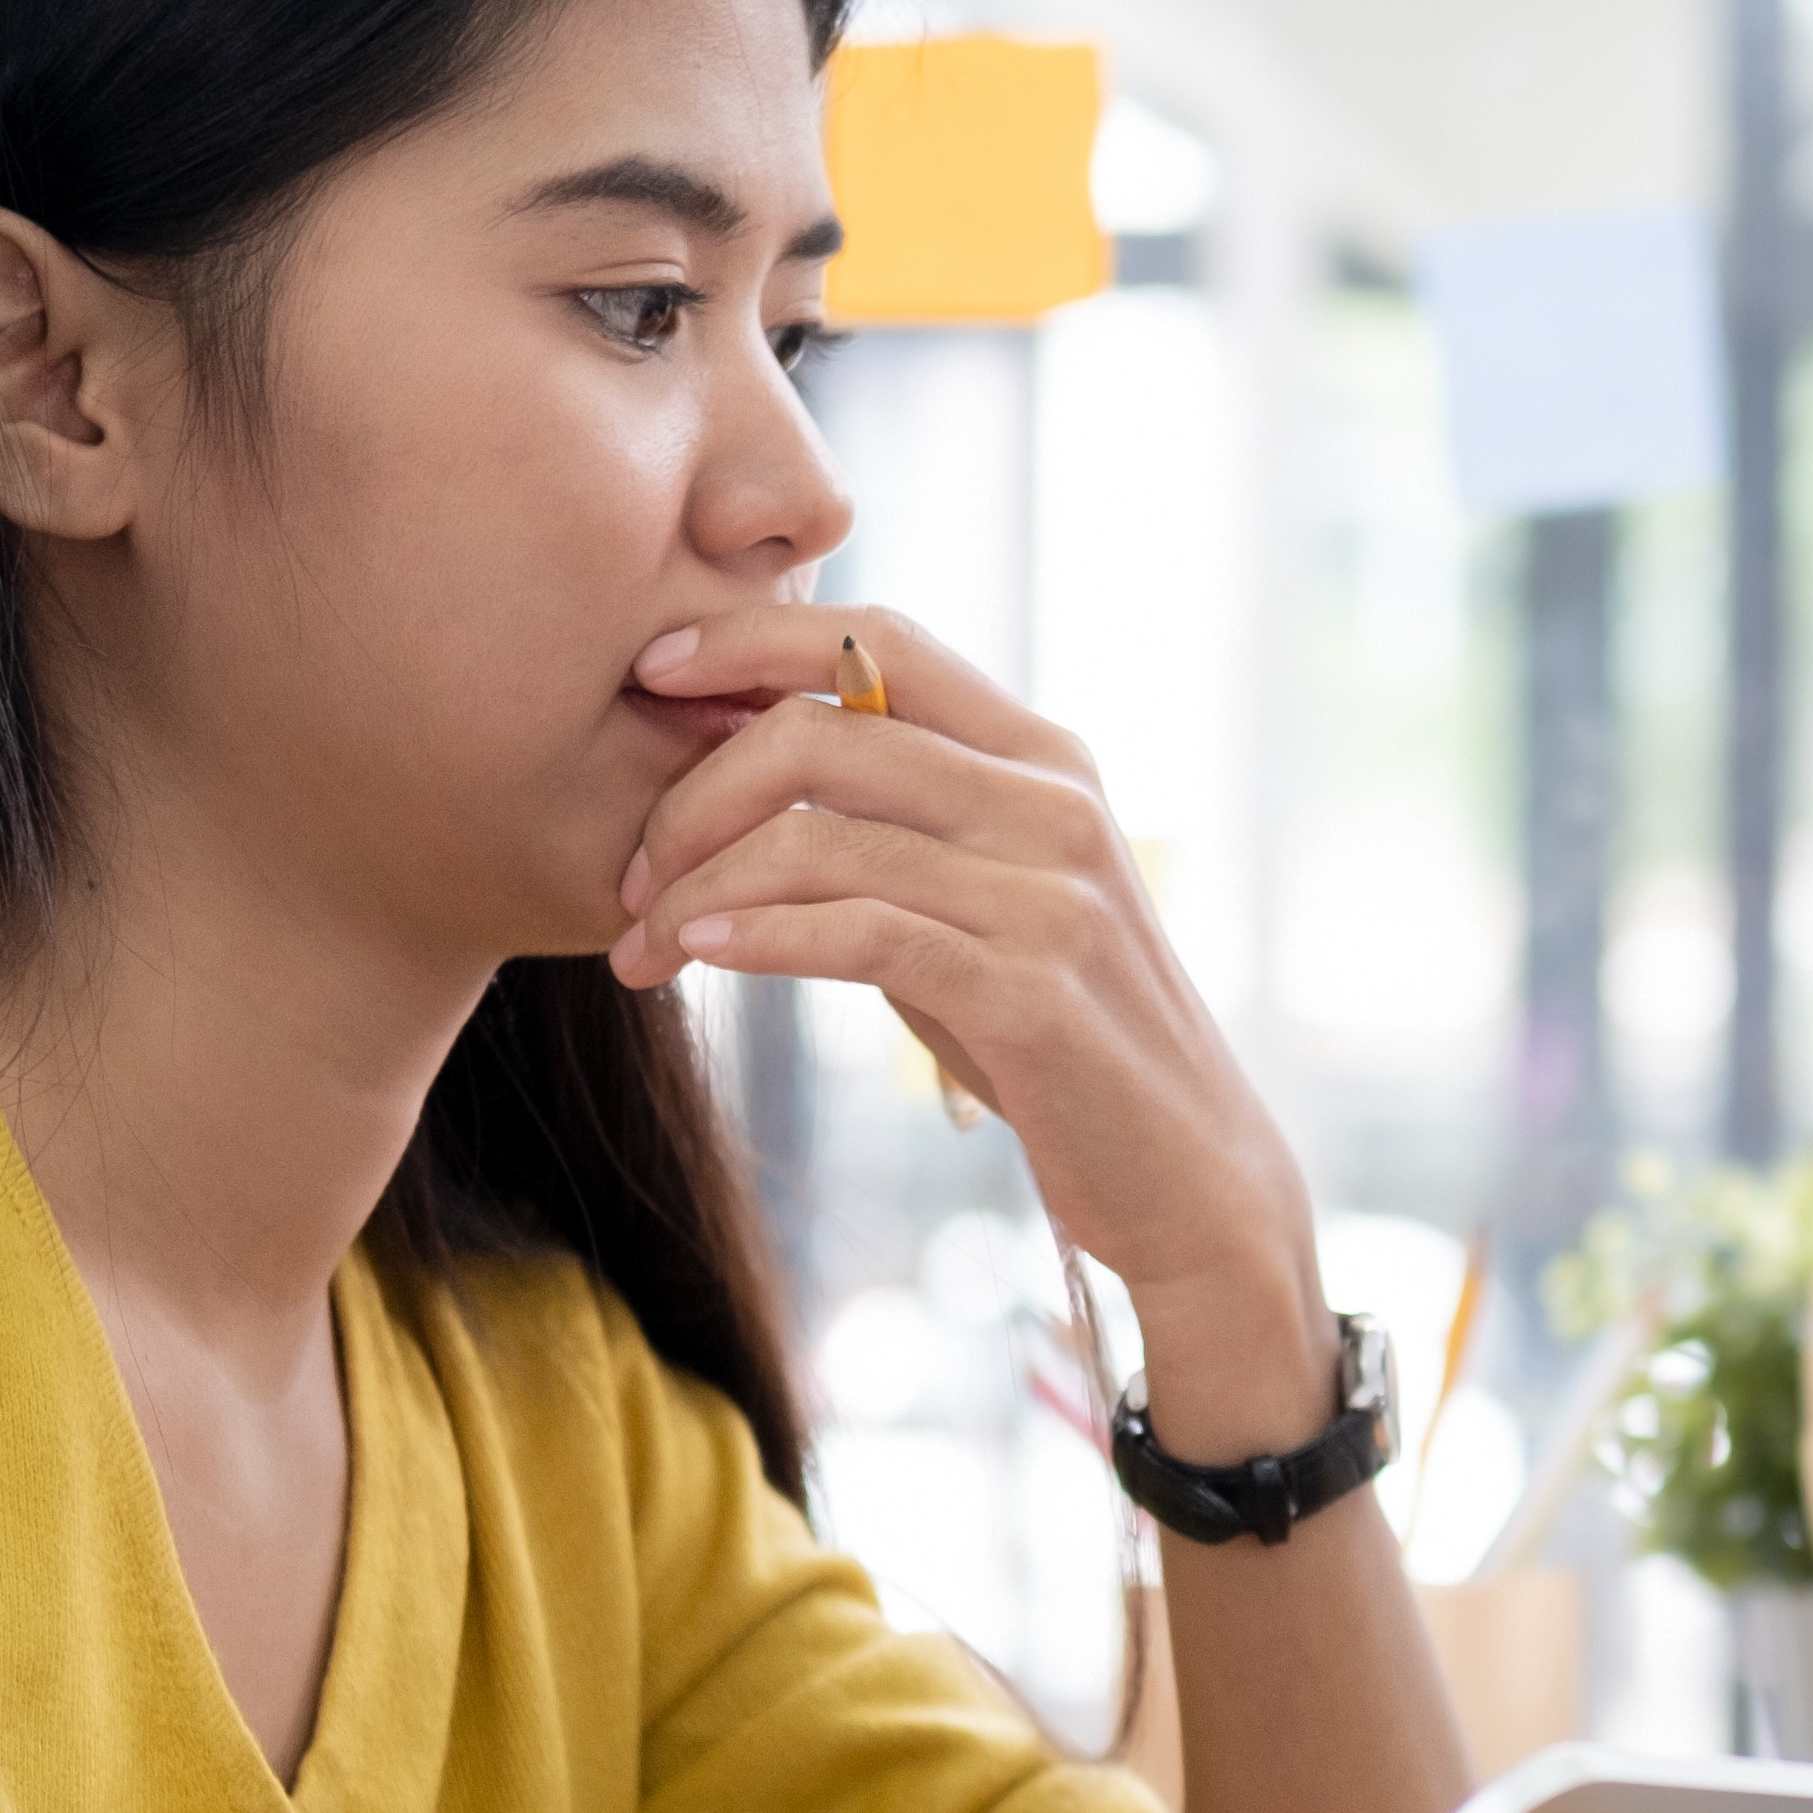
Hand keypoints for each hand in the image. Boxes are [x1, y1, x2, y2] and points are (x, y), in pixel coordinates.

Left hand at [608, 608, 1332, 1454]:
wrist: (1186, 1175)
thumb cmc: (1059, 1040)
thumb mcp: (987, 904)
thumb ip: (902, 828)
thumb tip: (747, 768)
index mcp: (1044, 757)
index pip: (881, 640)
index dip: (752, 637)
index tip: (649, 675)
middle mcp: (1055, 802)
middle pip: (826, 732)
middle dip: (693, 793)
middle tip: (625, 873)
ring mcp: (1049, 893)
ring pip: (822, 838)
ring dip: (699, 888)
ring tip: (639, 945)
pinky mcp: (1032, 990)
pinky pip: (860, 932)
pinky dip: (758, 938)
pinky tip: (699, 956)